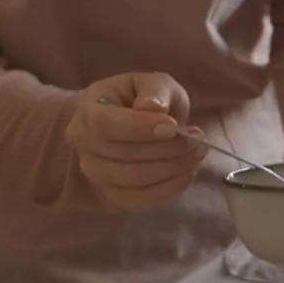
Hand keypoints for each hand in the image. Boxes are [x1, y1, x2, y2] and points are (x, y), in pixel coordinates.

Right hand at [64, 72, 205, 210]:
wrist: (126, 125)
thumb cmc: (140, 100)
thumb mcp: (150, 83)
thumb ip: (154, 91)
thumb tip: (154, 109)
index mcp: (89, 109)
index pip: (106, 124)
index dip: (140, 127)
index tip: (174, 126)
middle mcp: (84, 144)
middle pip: (125, 155)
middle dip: (169, 148)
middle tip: (199, 139)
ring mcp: (95, 173)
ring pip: (134, 179)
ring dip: (173, 168)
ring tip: (197, 154)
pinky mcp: (111, 194)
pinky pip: (140, 199)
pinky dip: (169, 188)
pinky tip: (187, 173)